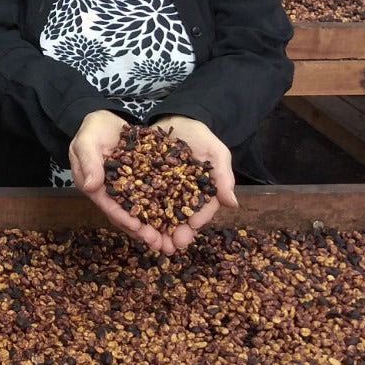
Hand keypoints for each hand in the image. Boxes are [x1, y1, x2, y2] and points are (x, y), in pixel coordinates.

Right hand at [68, 110, 167, 251]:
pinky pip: (154, 198)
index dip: (122, 216)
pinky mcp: (142, 182)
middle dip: (142, 230)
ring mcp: (128, 189)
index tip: (137, 227)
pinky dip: (164, 210)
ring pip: (141, 211)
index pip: (108, 204)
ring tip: (170, 242)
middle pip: (126, 215)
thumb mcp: (87, 140)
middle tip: (158, 243)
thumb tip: (89, 186)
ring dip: (154, 227)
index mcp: (94, 186)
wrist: (108, 118)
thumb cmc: (93, 128)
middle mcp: (111, 192)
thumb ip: (88, 161)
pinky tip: (179, 220)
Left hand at [149, 114, 238, 250]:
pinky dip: (136, 211)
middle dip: (175, 234)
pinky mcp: (143, 184)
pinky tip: (131, 222)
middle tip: (170, 246)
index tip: (192, 227)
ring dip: (155, 230)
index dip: (198, 220)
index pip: (202, 209)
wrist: (175, 118)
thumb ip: (223, 175)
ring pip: (158, 215)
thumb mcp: (216, 152)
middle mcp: (181, 197)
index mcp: (201, 193)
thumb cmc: (200, 136)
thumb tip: (233, 203)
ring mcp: (162, 191)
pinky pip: (139, 199)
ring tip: (151, 241)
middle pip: (179, 219)